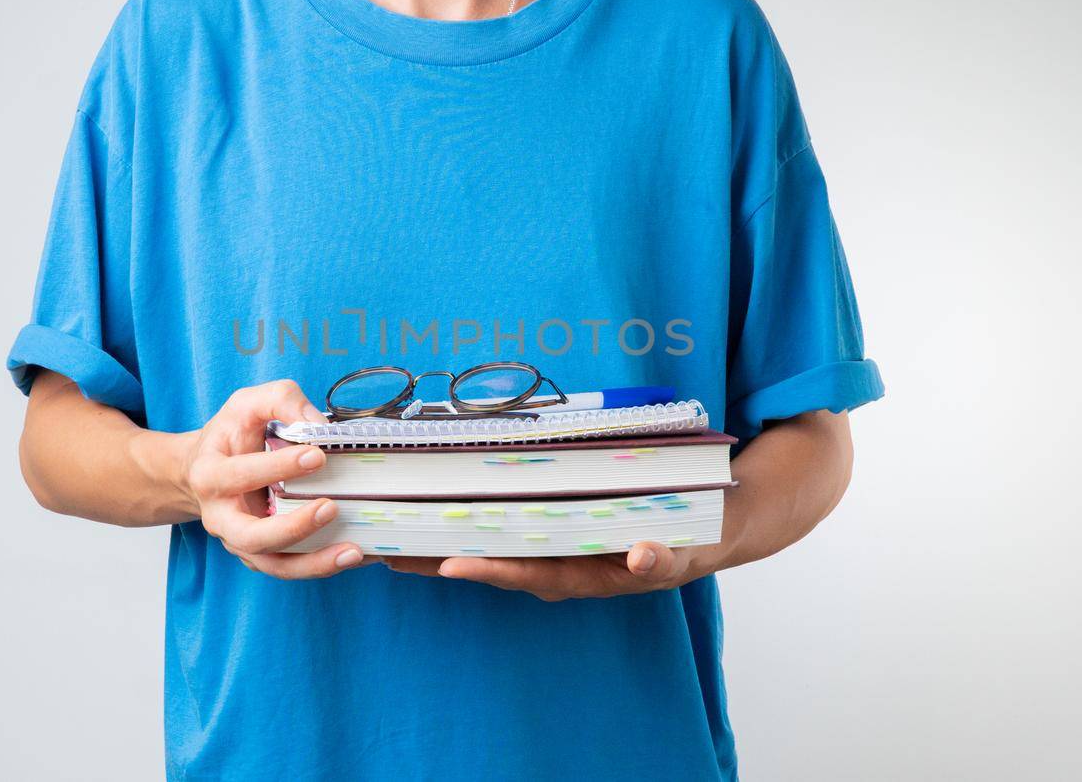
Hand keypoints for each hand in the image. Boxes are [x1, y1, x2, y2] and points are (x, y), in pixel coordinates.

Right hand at [177, 380, 368, 578]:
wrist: (201, 471)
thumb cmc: (231, 435)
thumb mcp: (248, 403)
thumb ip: (282, 401)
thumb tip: (321, 426)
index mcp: (210, 474)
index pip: (240, 474)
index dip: (279, 467)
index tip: (318, 455)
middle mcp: (219, 516)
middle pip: (251, 536)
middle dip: (293, 527)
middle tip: (330, 507)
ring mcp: (238, 541)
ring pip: (273, 564)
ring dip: (313, 562)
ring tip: (353, 551)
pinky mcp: (259, 555)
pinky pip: (290, 568)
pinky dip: (322, 566)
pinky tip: (356, 555)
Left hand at [384, 542, 716, 601]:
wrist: (695, 534)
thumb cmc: (680, 544)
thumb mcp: (679, 555)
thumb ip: (660, 560)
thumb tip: (643, 555)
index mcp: (580, 575)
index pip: (525, 574)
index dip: (488, 570)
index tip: (448, 564)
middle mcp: (554, 565)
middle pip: (489, 563)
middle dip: (437, 560)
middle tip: (386, 554)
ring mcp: (546, 548)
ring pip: (486, 546)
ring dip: (438, 541)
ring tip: (389, 533)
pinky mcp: (545, 528)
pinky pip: (498, 525)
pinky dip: (463, 518)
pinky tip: (427, 506)